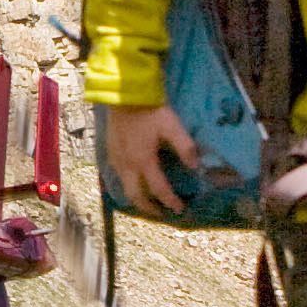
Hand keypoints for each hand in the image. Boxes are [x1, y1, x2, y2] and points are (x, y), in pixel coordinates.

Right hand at [103, 102, 192, 216]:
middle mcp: (127, 165)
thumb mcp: (172, 126)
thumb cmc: (149, 110)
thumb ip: (185, 147)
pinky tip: (134, 180)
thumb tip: (196, 167)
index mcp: (143, 161)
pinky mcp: (110, 151)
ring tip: (148, 201)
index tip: (180, 209)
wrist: (124, 94)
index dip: (170, 201)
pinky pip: (118, 175)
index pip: (159, 189)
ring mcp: (116, 159)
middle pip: (135, 196)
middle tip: (160, 213)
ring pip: (124, 187)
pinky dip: (128, 184)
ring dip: (137, 198)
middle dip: (148, 208)